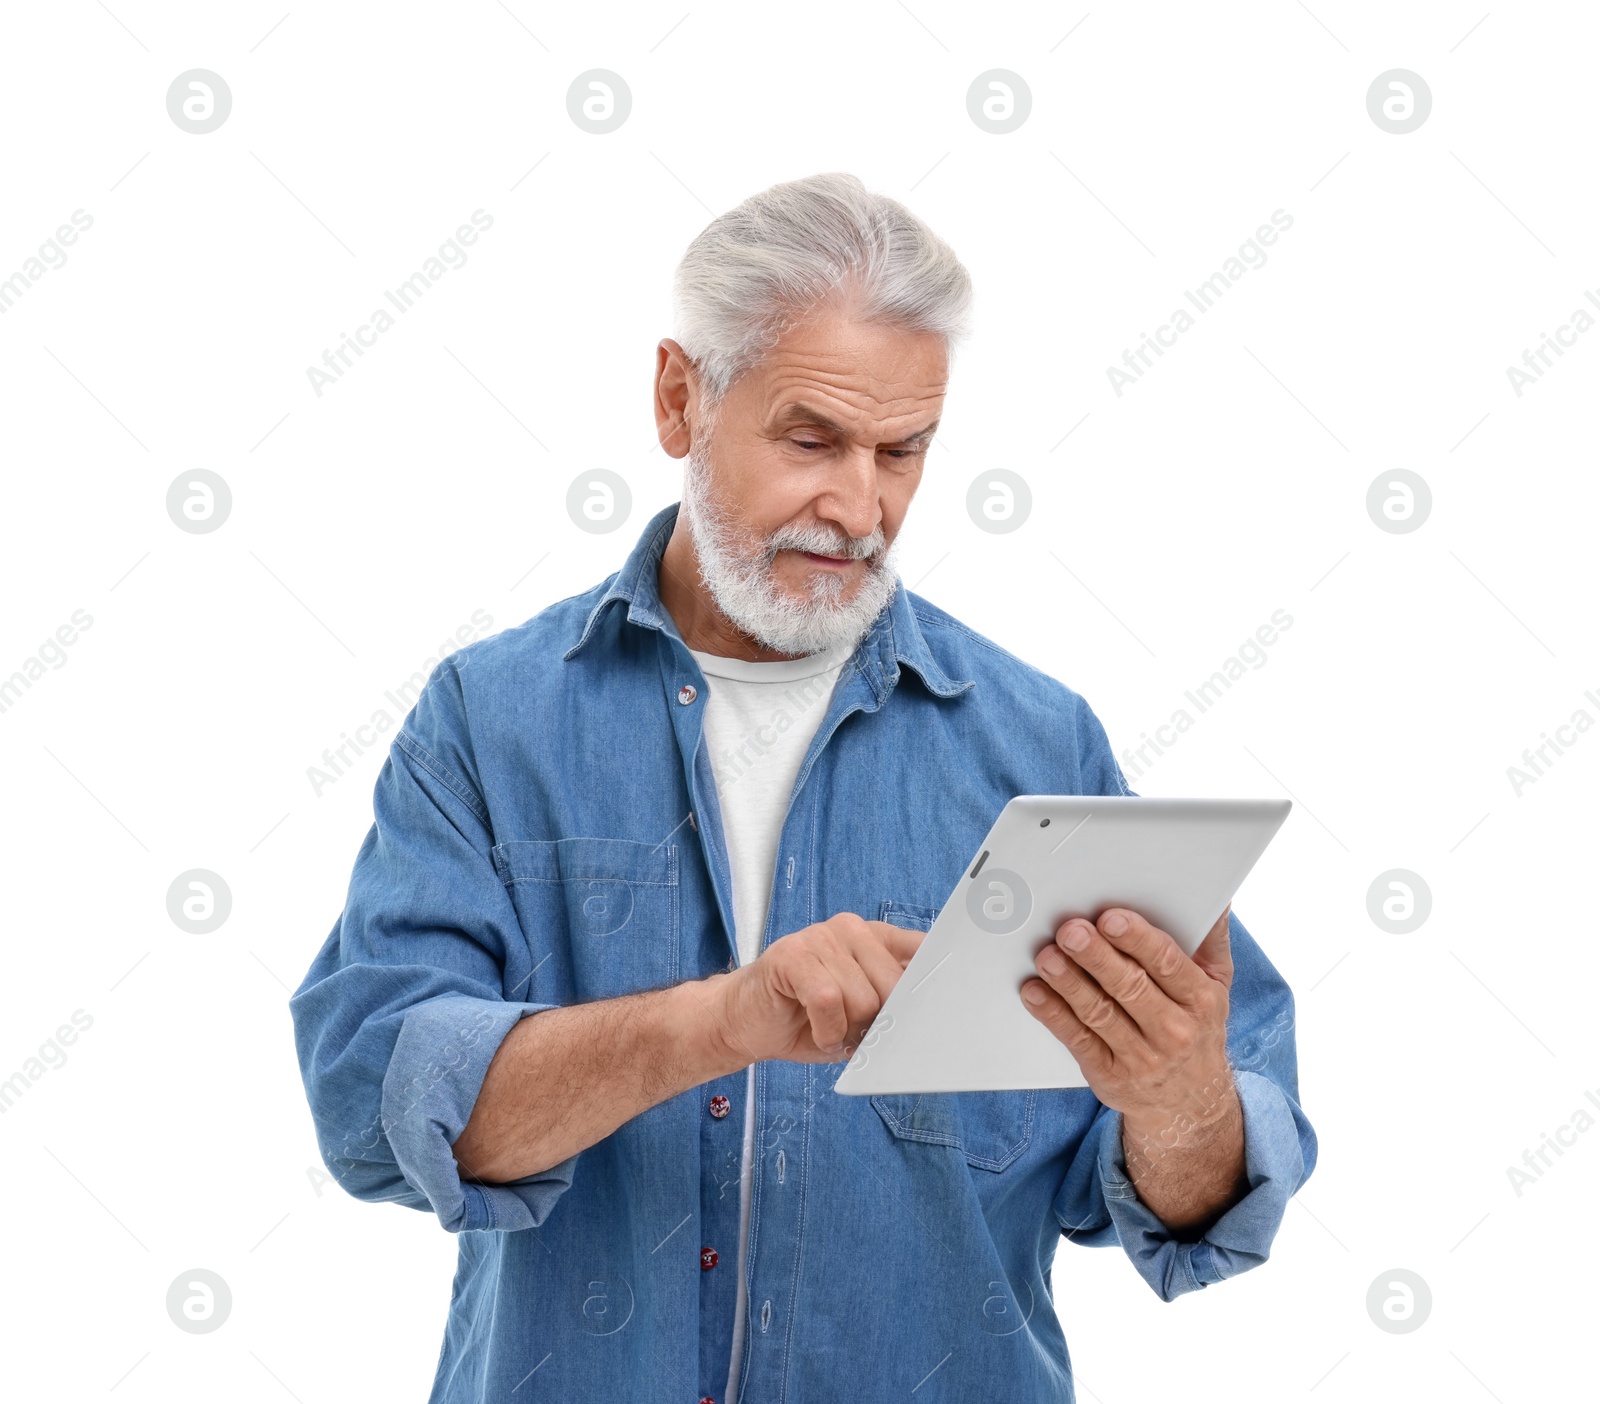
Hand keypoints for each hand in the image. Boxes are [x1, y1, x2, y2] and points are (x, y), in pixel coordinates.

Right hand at [708, 914, 924, 1064]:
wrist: (744, 1022)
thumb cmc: (807, 1020)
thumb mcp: (862, 1013)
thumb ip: (893, 1004)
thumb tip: (929, 1017)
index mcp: (876, 939)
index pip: (923, 948)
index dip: (939, 975)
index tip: (952, 1001)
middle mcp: (852, 929)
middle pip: (894, 986)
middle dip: (877, 1023)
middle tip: (855, 1033)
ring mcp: (820, 937)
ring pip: (861, 999)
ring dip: (846, 1031)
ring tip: (828, 1029)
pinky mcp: (792, 954)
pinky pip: (828, 1001)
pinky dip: (825, 1030)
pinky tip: (814, 1028)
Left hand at [1020, 905, 1234, 1137]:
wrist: (1191, 1104)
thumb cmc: (1197, 1027)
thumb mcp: (1216, 985)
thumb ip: (1211, 939)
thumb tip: (1217, 897)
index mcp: (1200, 999)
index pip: (1168, 963)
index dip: (1138, 939)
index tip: (1111, 918)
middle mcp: (1174, 1030)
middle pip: (1130, 986)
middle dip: (1097, 957)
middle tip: (1070, 931)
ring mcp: (1141, 1057)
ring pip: (1100, 1013)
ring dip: (1069, 983)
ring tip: (1047, 957)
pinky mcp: (1110, 1075)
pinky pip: (1078, 1040)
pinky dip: (1053, 1015)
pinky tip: (1035, 993)